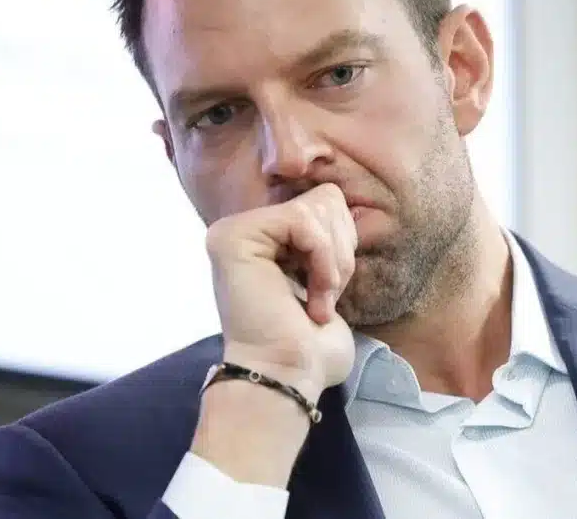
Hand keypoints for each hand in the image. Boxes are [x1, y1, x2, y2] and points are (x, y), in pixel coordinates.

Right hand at [204, 183, 356, 397]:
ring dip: (333, 261)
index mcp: (266, 236)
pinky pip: (302, 219)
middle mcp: (244, 228)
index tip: (329, 290)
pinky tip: (313, 297)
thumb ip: (327, 234)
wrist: (289, 377)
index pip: (326, 202)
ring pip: (316, 207)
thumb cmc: (310, 344)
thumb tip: (341, 201)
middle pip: (325, 198)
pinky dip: (322, 260)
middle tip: (323, 295)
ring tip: (317, 300)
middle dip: (340, 251)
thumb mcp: (327, 274)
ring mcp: (233, 230)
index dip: (343, 245)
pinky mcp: (232, 236)